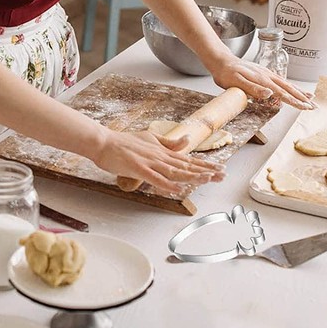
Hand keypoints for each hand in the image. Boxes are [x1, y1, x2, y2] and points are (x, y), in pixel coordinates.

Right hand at [89, 129, 224, 194]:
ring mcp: (150, 162)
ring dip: (191, 176)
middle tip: (222, 175)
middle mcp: (160, 156)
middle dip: (205, 171)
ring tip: (207, 180)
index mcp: (162, 151)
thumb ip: (168, 142)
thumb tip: (186, 140)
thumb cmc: (123, 142)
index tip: (219, 168)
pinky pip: (155, 178)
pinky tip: (178, 189)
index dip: (204, 164)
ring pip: (174, 171)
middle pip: (186, 165)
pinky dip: (167, 184)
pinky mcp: (138, 168)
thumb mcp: (150, 138)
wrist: (103, 141)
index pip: (188, 159)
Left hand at [211, 56, 313, 109]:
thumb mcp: (236, 82)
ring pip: (286, 84)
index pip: (282, 93)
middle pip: (289, 88)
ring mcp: (266, 74)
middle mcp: (267, 76)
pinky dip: (290, 86)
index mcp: (262, 80)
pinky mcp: (264, 73)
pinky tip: (293, 88)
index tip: (306, 107)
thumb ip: (253, 89)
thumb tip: (270, 94)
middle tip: (314, 106)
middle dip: (302, 98)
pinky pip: (280, 80)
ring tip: (310, 98)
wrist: (221, 61)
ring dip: (299, 92)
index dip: (295, 101)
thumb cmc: (226, 73)